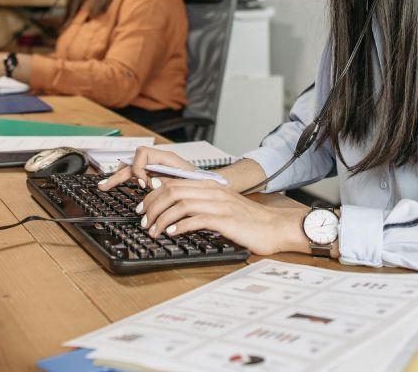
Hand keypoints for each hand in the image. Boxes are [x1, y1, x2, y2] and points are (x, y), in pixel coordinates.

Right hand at [97, 146, 197, 189]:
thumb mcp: (185, 181)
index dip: (139, 169)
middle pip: (133, 161)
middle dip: (118, 173)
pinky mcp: (156, 175)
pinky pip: (138, 175)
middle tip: (104, 186)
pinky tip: (120, 186)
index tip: (144, 185)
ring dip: (119, 177)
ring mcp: (156, 167)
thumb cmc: (201, 181)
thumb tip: (151, 186)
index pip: (142, 154)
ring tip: (105, 186)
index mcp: (166, 157)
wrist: (212, 186)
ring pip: (132, 168)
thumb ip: (167, 182)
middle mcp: (159, 160)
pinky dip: (128, 181)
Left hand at [132, 177, 309, 255]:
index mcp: (209, 186)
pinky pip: (197, 219)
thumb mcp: (221, 207)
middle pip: (172, 191)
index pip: (173, 183)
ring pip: (181, 204)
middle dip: (152, 206)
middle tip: (143, 220)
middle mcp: (212, 191)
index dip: (153, 195)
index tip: (143, 208)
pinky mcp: (225, 220)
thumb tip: (176, 212)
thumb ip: (201, 205)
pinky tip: (173, 233)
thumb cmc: (248, 220)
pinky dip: (181, 226)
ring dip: (162, 218)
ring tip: (153, 230)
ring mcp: (219, 204)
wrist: (274, 227)